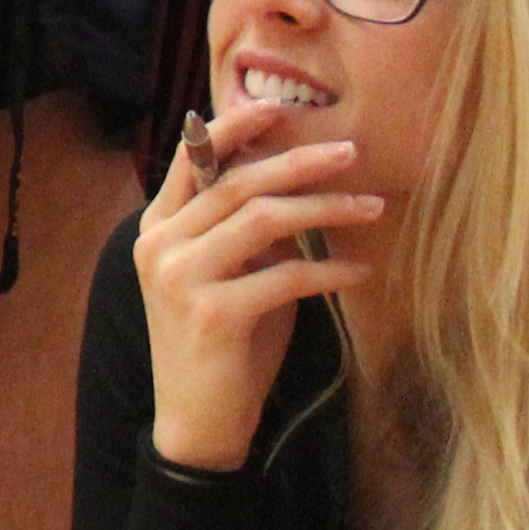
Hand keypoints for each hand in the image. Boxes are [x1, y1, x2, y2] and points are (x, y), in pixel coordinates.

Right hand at [136, 110, 375, 470]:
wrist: (198, 420)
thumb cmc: (222, 346)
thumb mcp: (226, 278)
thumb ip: (244, 236)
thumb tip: (293, 190)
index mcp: (157, 229)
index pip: (193, 160)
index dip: (235, 128)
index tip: (280, 109)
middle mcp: (160, 245)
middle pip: (236, 183)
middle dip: (299, 162)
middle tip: (350, 151)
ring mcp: (180, 278)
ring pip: (262, 220)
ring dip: (325, 209)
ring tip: (372, 207)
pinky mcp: (212, 313)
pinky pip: (284, 277)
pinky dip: (330, 270)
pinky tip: (361, 270)